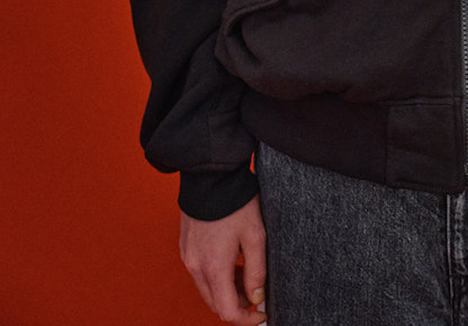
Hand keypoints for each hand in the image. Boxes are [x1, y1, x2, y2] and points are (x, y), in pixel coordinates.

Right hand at [179, 195, 267, 324]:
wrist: (211, 175)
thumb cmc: (236, 202)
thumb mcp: (255, 236)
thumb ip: (257, 271)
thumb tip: (257, 297)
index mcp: (213, 267)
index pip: (228, 312)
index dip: (247, 319)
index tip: (262, 313)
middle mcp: (195, 267)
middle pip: (216, 304)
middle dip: (238, 305)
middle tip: (258, 292)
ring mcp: (188, 257)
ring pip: (207, 290)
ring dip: (227, 290)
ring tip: (248, 273)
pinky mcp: (186, 247)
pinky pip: (200, 273)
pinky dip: (216, 276)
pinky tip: (232, 260)